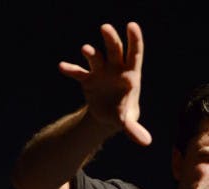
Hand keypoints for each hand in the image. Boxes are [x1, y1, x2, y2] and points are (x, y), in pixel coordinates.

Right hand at [58, 22, 151, 145]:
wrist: (108, 116)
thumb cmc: (123, 114)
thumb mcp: (128, 122)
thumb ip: (134, 129)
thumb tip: (145, 142)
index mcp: (130, 74)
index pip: (134, 53)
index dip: (134, 39)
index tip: (132, 25)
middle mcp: (115, 68)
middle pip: (114, 49)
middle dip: (110, 39)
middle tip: (105, 28)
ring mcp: (100, 71)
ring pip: (96, 57)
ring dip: (91, 52)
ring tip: (86, 50)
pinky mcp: (88, 79)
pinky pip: (79, 72)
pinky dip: (71, 69)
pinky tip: (62, 67)